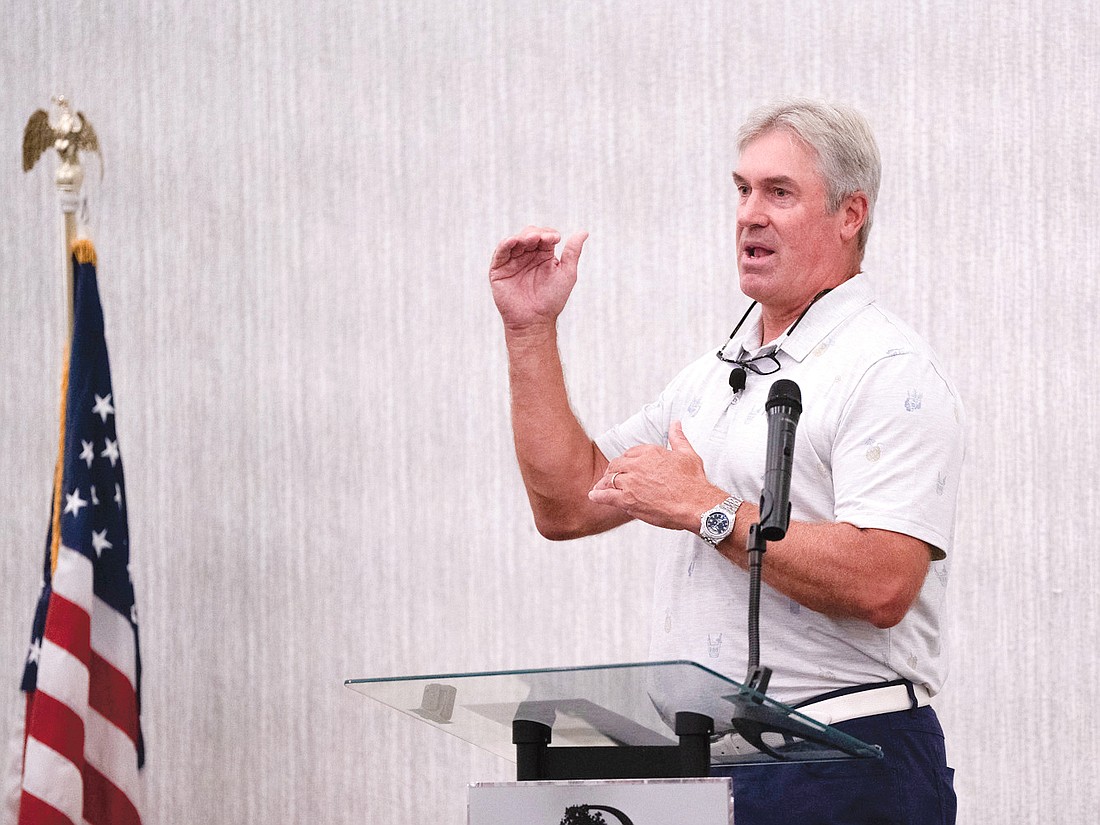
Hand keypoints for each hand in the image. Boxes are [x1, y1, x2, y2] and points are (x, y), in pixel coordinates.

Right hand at [489, 226, 587, 329]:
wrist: (535, 321)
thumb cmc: (552, 300)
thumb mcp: (567, 273)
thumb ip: (572, 252)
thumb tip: (584, 232)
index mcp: (543, 255)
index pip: (544, 236)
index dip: (549, 234)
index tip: (556, 239)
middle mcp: (527, 256)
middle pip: (528, 234)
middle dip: (536, 234)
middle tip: (543, 239)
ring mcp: (512, 262)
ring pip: (515, 241)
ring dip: (522, 236)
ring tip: (531, 239)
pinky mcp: (499, 270)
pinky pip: (500, 253)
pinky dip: (505, 244)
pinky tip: (513, 241)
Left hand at [588, 421, 727, 531]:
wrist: (696, 504)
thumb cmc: (694, 481)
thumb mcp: (687, 454)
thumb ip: (678, 438)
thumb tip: (676, 423)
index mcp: (650, 452)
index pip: (629, 453)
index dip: (626, 460)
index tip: (625, 466)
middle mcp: (637, 465)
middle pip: (616, 465)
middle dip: (612, 471)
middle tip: (610, 477)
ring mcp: (630, 482)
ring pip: (609, 479)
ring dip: (604, 483)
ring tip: (600, 488)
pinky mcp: (627, 499)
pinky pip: (606, 496)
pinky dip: (598, 495)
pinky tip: (594, 496)